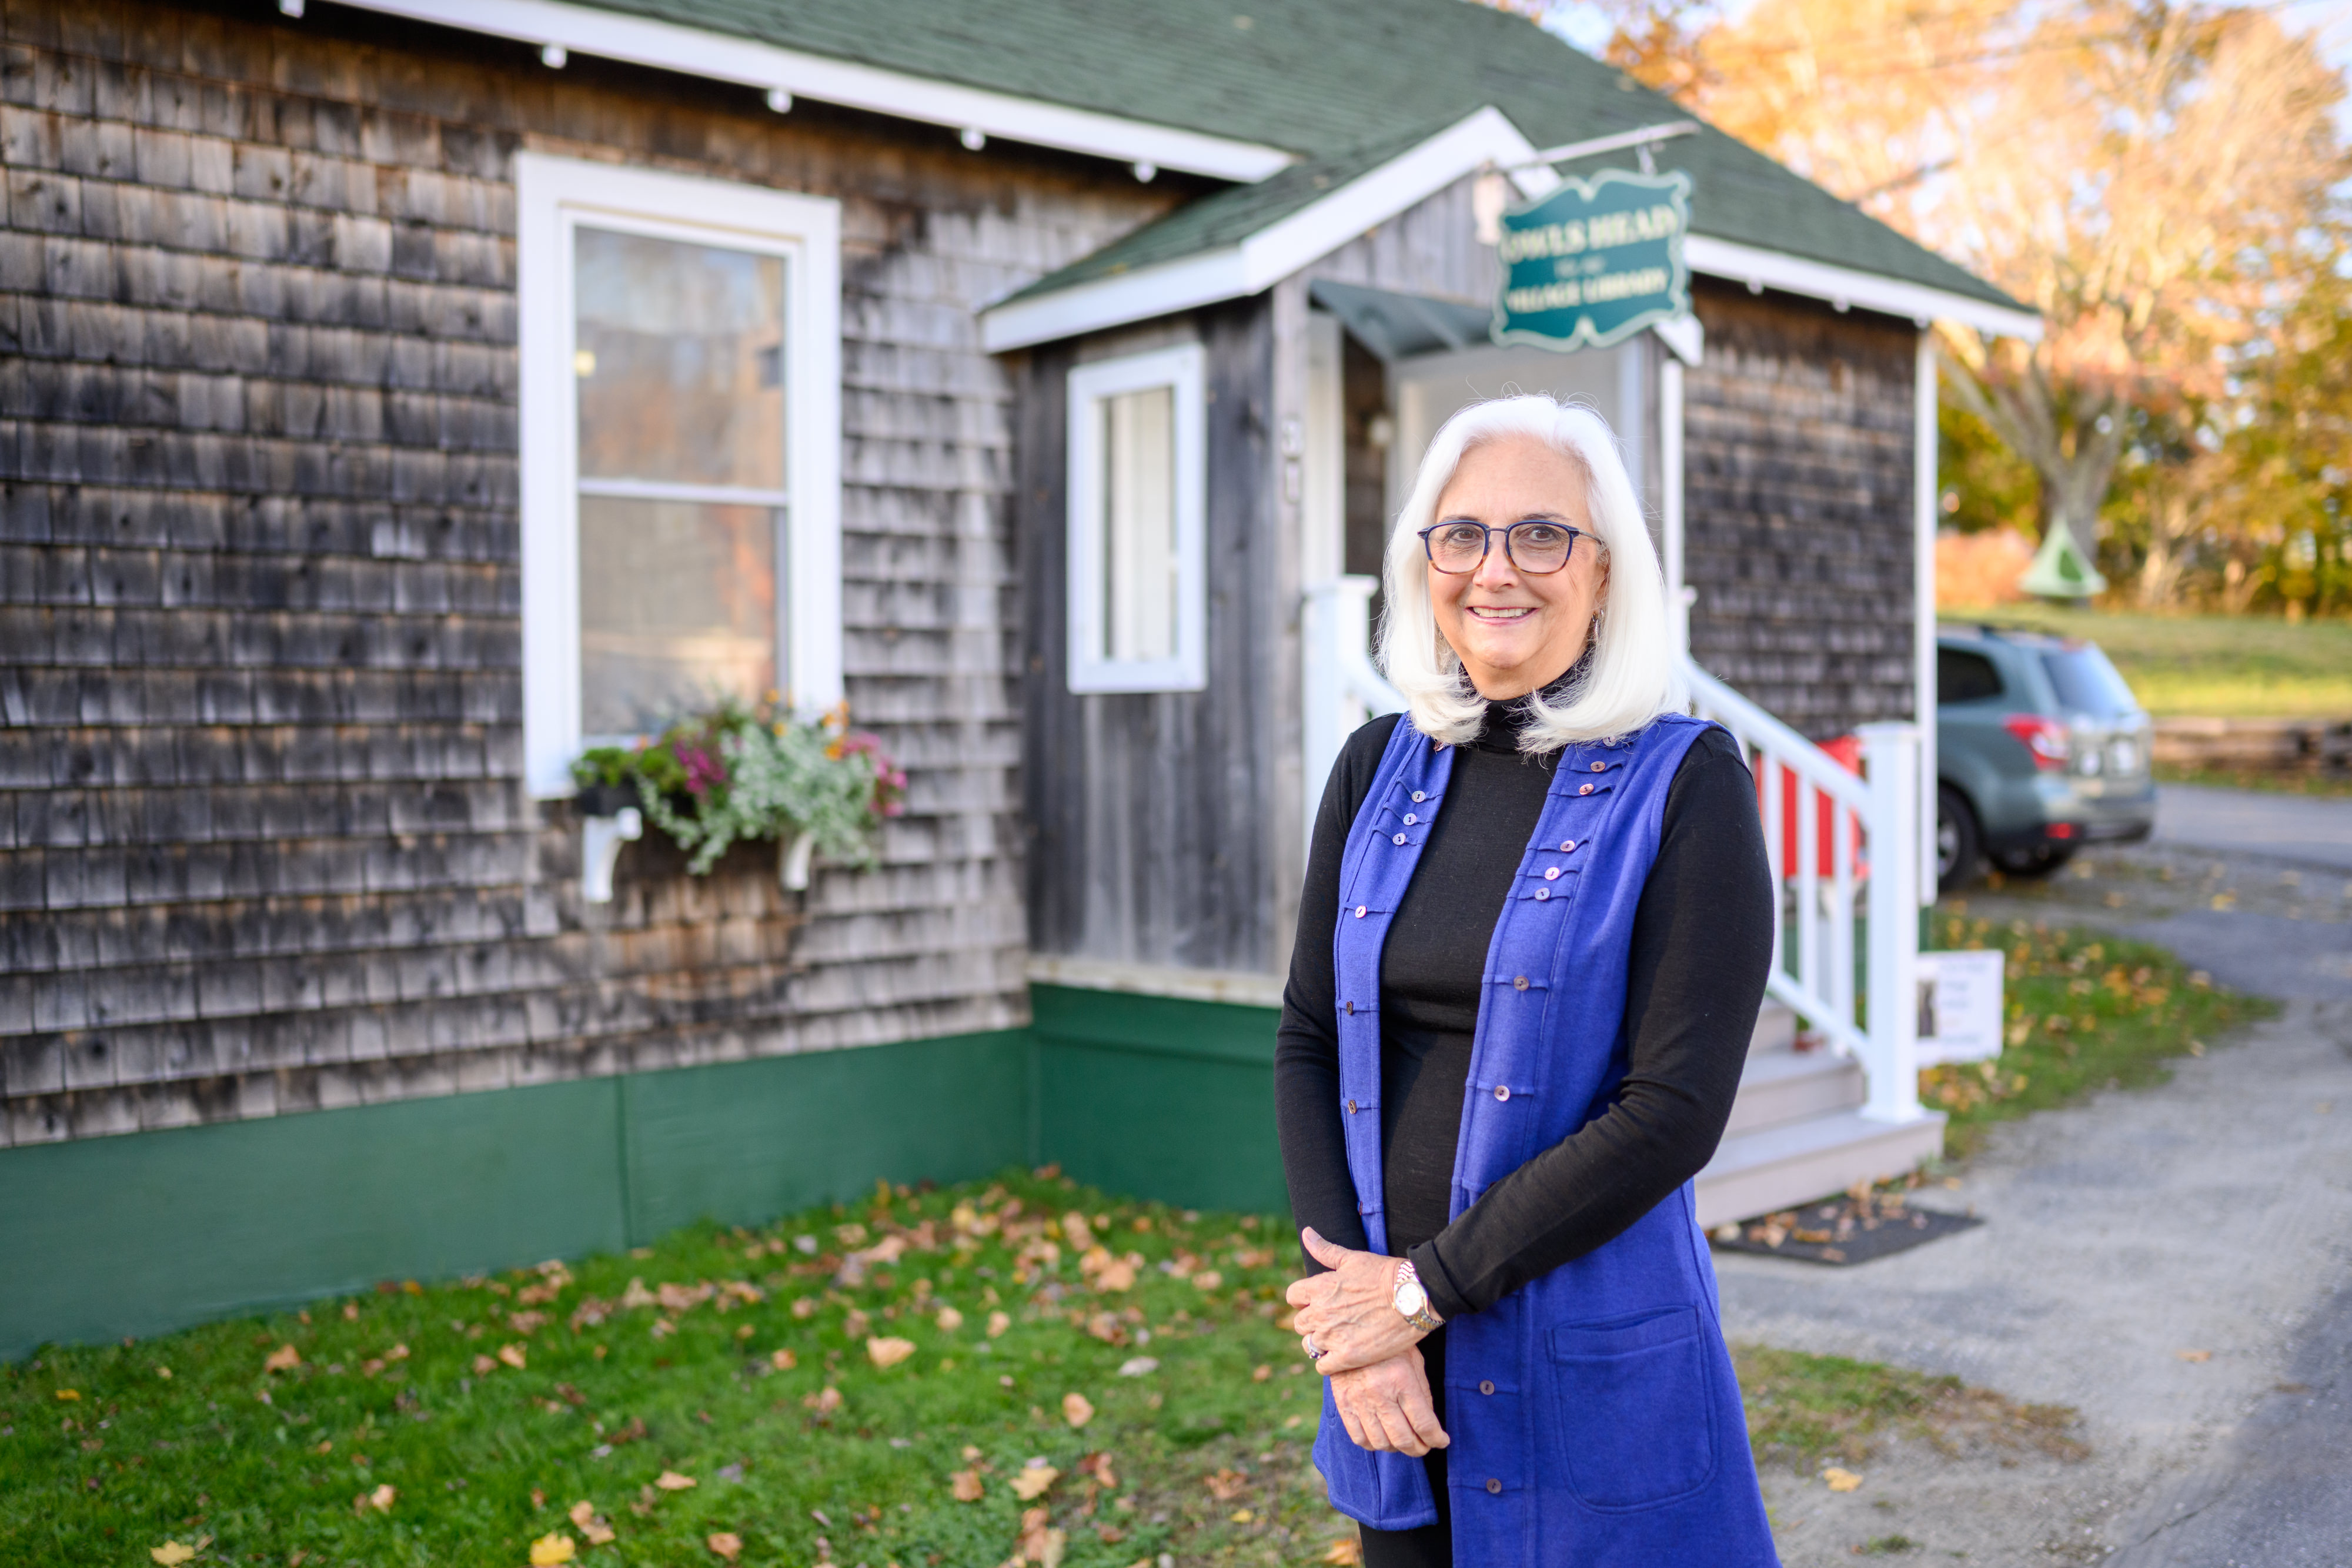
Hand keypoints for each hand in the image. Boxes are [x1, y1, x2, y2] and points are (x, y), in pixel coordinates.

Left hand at [1285, 1227, 1432, 1375]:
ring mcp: (1333, 1337)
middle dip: (1312, 1322)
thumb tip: (1306, 1232)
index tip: (1317, 1302)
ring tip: (1337, 1340)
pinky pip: (1322, 1366)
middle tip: (1332, 1322)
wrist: (1414, 1296)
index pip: (1292, 1297)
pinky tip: (1342, 1356)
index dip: (1303, 1299)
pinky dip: (1328, 1363)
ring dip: (1319, 1343)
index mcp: (1319, 1288)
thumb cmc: (1385, 1274)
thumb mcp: (1352, 1258)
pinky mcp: (1348, 1357)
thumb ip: (1325, 1249)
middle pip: (1299, 1323)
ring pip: (1308, 1346)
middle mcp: (1320, 1313)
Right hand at [1327, 1346, 1449, 1455]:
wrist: (1351, 1330)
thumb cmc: (1390, 1346)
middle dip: (1419, 1449)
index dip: (1436, 1438)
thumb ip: (1422, 1394)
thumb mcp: (1414, 1362)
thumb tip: (1429, 1426)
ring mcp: (1358, 1400)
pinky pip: (1359, 1438)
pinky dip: (1374, 1445)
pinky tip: (1382, 1438)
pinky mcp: (1343, 1403)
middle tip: (1424, 1446)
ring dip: (1397, 1449)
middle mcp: (1379, 1393)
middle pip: (1403, 1439)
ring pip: (1381, 1443)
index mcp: (1401, 1379)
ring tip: (1404, 1441)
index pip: (1423, 1423)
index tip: (1442, 1441)